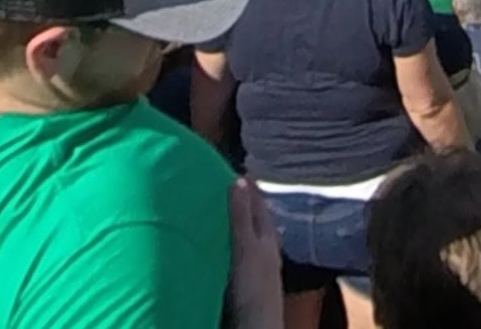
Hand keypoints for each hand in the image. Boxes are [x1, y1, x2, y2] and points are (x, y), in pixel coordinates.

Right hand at [225, 181, 280, 328]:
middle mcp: (263, 250)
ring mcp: (254, 267)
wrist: (253, 328)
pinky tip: (214, 245)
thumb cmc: (253, 289)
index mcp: (267, 238)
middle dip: (240, 203)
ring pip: (244, 237)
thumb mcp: (246, 248)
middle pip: (253, 220)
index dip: (247, 186)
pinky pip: (233, 254)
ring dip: (232, 223)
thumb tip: (239, 180)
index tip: (233, 168)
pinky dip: (225, 244)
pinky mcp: (242, 282)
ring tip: (214, 209)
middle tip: (221, 183)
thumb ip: (241, 217)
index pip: (258, 204)